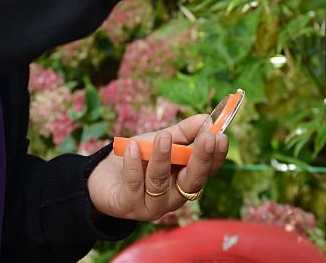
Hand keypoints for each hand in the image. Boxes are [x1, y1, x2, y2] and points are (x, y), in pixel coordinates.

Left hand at [87, 114, 227, 220]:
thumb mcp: (163, 141)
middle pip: (192, 182)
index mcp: (186, 180)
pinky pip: (134, 185)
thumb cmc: (139, 158)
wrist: (103, 176)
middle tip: (207, 138)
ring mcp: (153, 205)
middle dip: (201, 160)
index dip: (217, 156)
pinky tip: (132, 147)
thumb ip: (185, 132)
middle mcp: (174, 197)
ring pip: (160, 182)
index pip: (208, 171)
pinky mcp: (129, 207)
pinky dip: (133, 165)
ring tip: (162, 137)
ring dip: (162, 159)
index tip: (221, 136)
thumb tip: (207, 118)